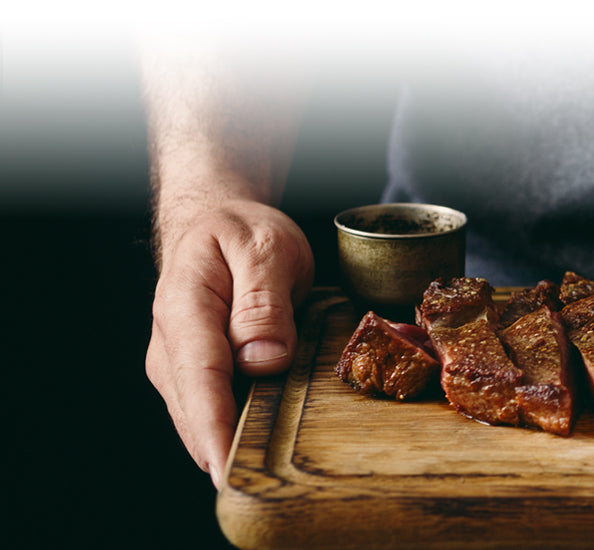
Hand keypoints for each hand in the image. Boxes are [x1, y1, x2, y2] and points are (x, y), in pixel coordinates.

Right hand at [146, 199, 313, 487]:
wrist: (216, 223)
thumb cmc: (241, 233)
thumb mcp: (266, 248)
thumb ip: (264, 302)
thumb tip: (265, 358)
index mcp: (186, 306)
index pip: (200, 376)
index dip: (213, 426)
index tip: (226, 466)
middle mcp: (171, 342)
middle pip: (195, 408)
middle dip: (223, 448)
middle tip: (262, 482)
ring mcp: (177, 362)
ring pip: (200, 416)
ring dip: (230, 441)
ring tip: (266, 467)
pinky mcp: (193, 374)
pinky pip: (212, 409)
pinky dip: (232, 429)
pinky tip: (258, 442)